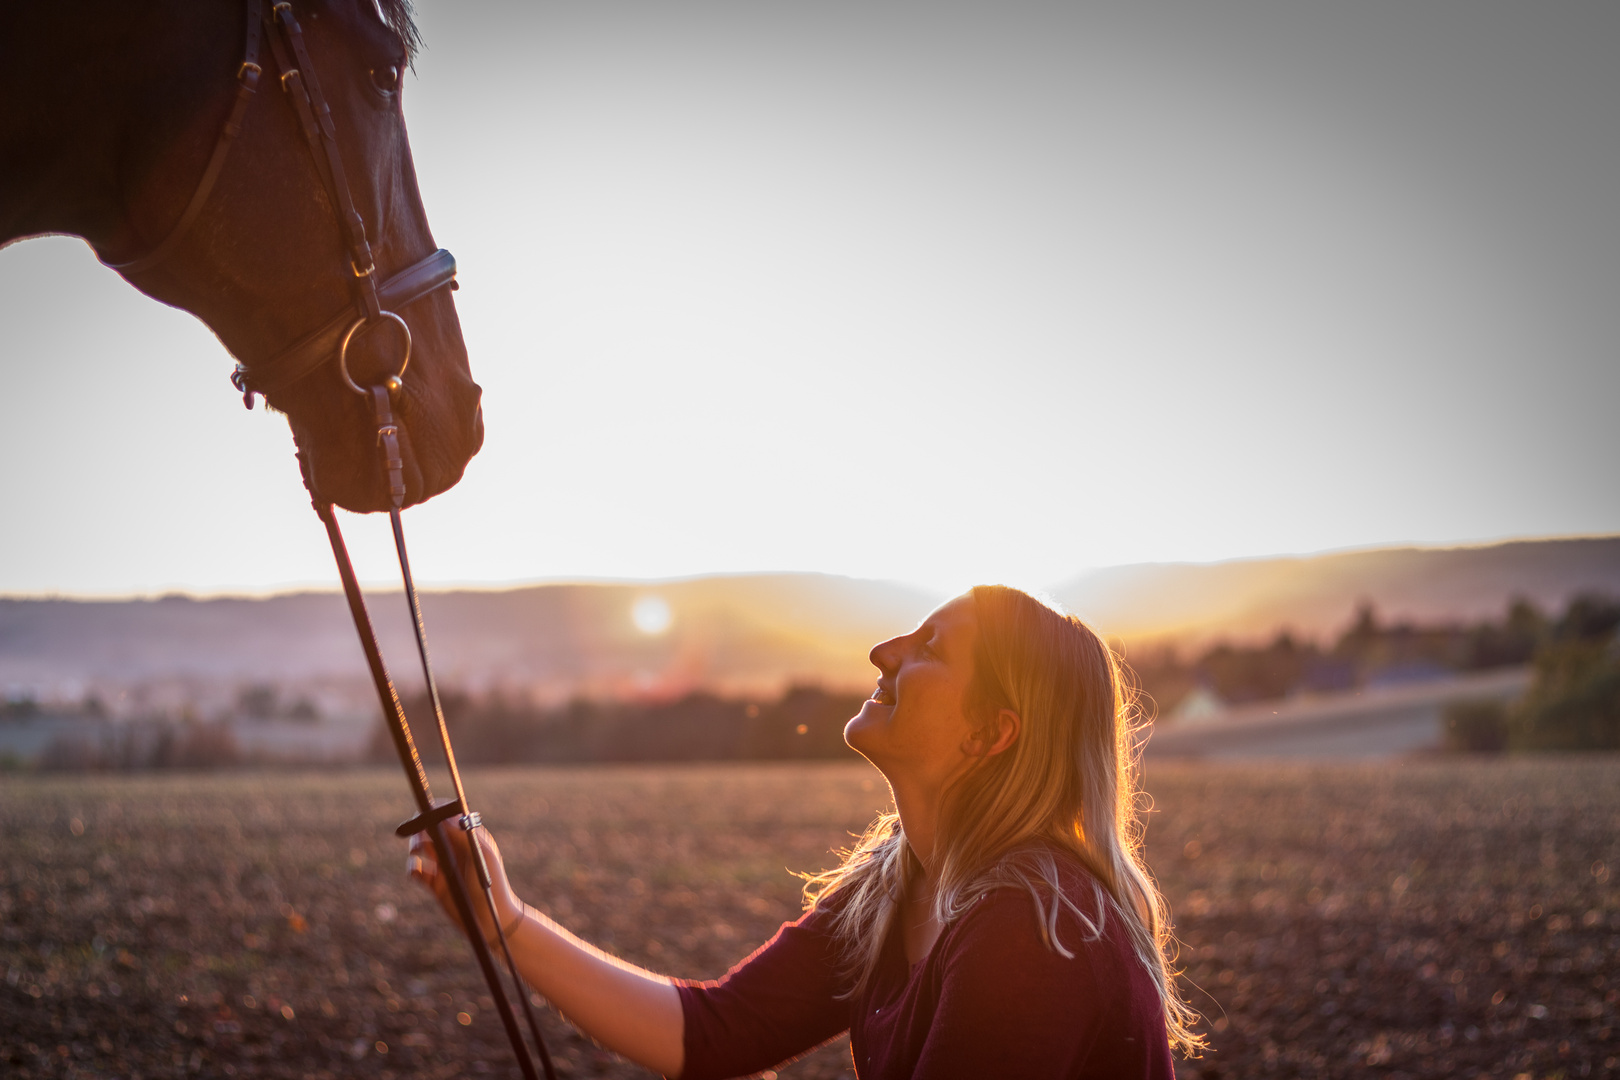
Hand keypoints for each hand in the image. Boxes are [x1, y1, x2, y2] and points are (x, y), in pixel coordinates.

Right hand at [406, 823, 525, 944]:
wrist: (490, 920)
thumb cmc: (490, 885)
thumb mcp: (478, 855)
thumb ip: (461, 835)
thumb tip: (441, 815)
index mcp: (467, 837)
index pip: (447, 816)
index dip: (433, 812)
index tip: (422, 813)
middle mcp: (455, 849)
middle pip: (430, 829)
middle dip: (420, 828)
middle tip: (418, 835)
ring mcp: (444, 865)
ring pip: (421, 847)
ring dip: (415, 845)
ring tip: (416, 851)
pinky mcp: (435, 884)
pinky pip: (416, 870)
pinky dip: (412, 867)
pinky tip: (416, 871)